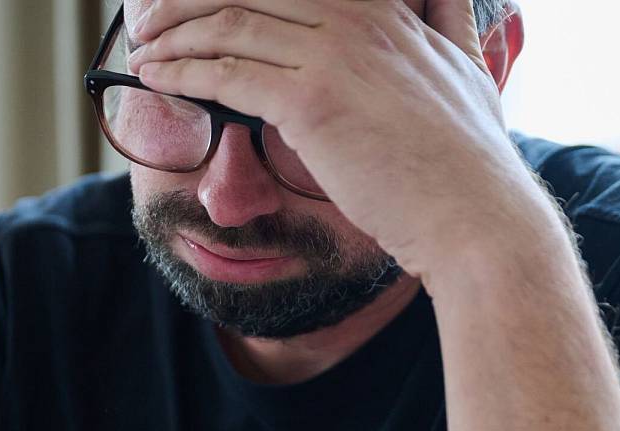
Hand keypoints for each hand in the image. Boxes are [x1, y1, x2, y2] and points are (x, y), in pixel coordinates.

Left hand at [130, 0, 547, 280]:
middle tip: (150, 18)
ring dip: (173, 34)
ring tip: (142, 47)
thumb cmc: (468, 161)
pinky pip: (226, 73)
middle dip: (187, 0)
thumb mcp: (465, 66)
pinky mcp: (312, 100)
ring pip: (230, 25)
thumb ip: (442, 21)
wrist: (478, 219)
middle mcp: (357, 17)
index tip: (197, 3)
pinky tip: (155, 77)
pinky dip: (181, 72)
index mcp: (386, 8)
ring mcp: (334, 53)